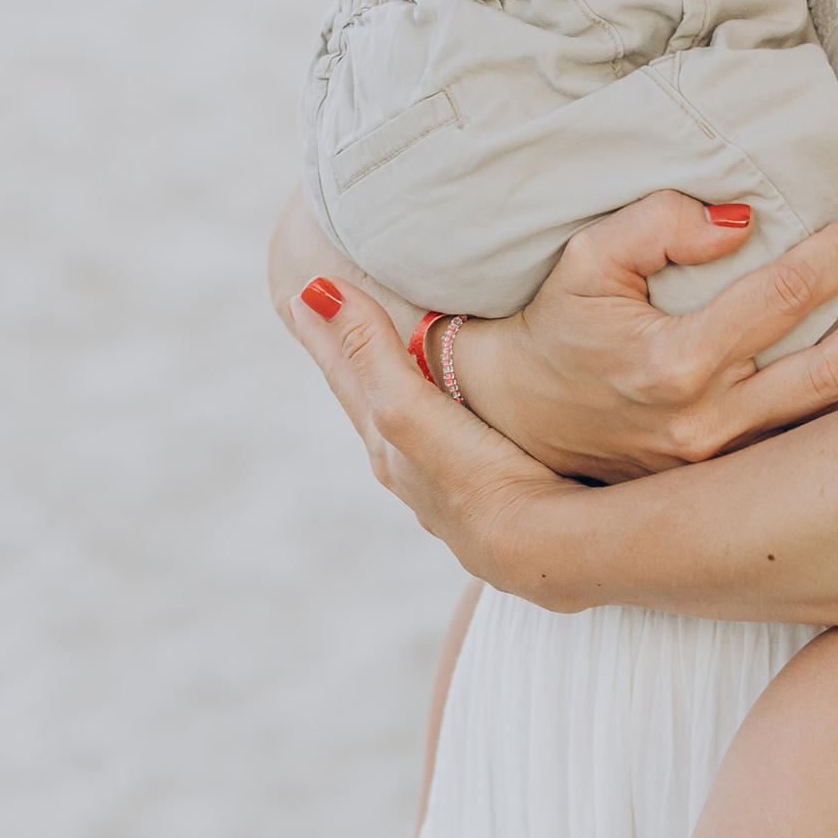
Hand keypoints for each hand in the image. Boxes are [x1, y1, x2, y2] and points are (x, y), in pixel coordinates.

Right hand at [265, 184, 837, 486]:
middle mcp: (707, 425)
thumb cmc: (553, 324)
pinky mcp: (723, 482)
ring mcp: (719, 463)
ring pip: (826, 411)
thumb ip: (659, 223)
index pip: (781, 296)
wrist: (511, 418)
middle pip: (828, 368)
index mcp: (675, 366)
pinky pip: (802, 439)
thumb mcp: (588, 258)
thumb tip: (744, 218)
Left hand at [270, 221, 568, 587]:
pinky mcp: (495, 485)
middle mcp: (410, 466)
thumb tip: (314, 291)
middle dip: (353, 360)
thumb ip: (367, 350)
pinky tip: (467, 414)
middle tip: (337, 320)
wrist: (537, 547)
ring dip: (400, 388)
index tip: (300, 293)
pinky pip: (454, 436)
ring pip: (412, 422)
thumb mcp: (406, 407)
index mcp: (387, 443)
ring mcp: (451, 481)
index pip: (345, 375)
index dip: (323, 334)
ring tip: (401, 362)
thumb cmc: (470, 474)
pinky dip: (445, 410)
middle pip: (371, 400)